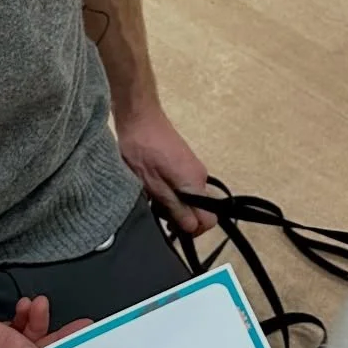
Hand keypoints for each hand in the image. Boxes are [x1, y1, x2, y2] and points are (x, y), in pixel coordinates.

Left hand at [116, 106, 217, 236]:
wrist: (139, 117)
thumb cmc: (142, 150)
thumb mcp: (154, 185)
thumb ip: (175, 207)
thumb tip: (192, 228)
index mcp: (195, 184)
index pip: (209, 219)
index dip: (192, 230)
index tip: (172, 227)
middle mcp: (200, 177)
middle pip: (201, 210)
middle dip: (183, 218)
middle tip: (159, 213)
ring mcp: (194, 168)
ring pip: (192, 199)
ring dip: (176, 205)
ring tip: (153, 200)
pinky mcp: (185, 163)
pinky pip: (186, 187)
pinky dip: (174, 193)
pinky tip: (155, 188)